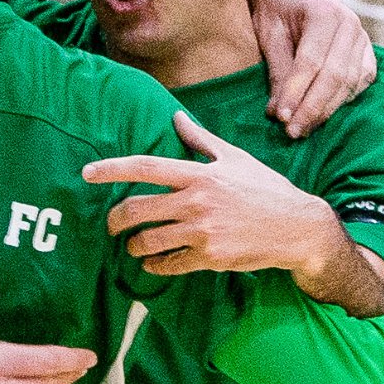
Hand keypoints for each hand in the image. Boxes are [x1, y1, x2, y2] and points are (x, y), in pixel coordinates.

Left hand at [86, 114, 339, 275]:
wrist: (297, 228)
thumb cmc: (266, 189)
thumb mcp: (235, 158)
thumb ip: (201, 139)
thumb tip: (177, 117)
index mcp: (200, 174)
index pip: (146, 168)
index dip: (111, 169)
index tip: (87, 172)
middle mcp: (197, 201)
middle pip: (138, 209)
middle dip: (116, 219)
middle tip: (111, 225)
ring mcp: (203, 231)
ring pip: (148, 240)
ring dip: (134, 245)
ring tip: (134, 245)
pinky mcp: (210, 257)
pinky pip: (169, 264)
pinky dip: (155, 266)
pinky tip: (152, 263)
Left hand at [248, 0, 376, 133]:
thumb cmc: (275, 8)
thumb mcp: (268, 33)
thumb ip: (277, 70)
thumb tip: (278, 112)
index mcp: (324, 12)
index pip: (311, 61)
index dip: (296, 92)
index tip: (280, 117)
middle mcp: (350, 24)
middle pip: (335, 76)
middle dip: (312, 108)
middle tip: (291, 132)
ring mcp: (362, 37)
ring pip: (349, 82)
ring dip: (326, 110)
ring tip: (302, 129)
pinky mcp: (366, 51)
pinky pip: (361, 81)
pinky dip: (343, 100)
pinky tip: (323, 114)